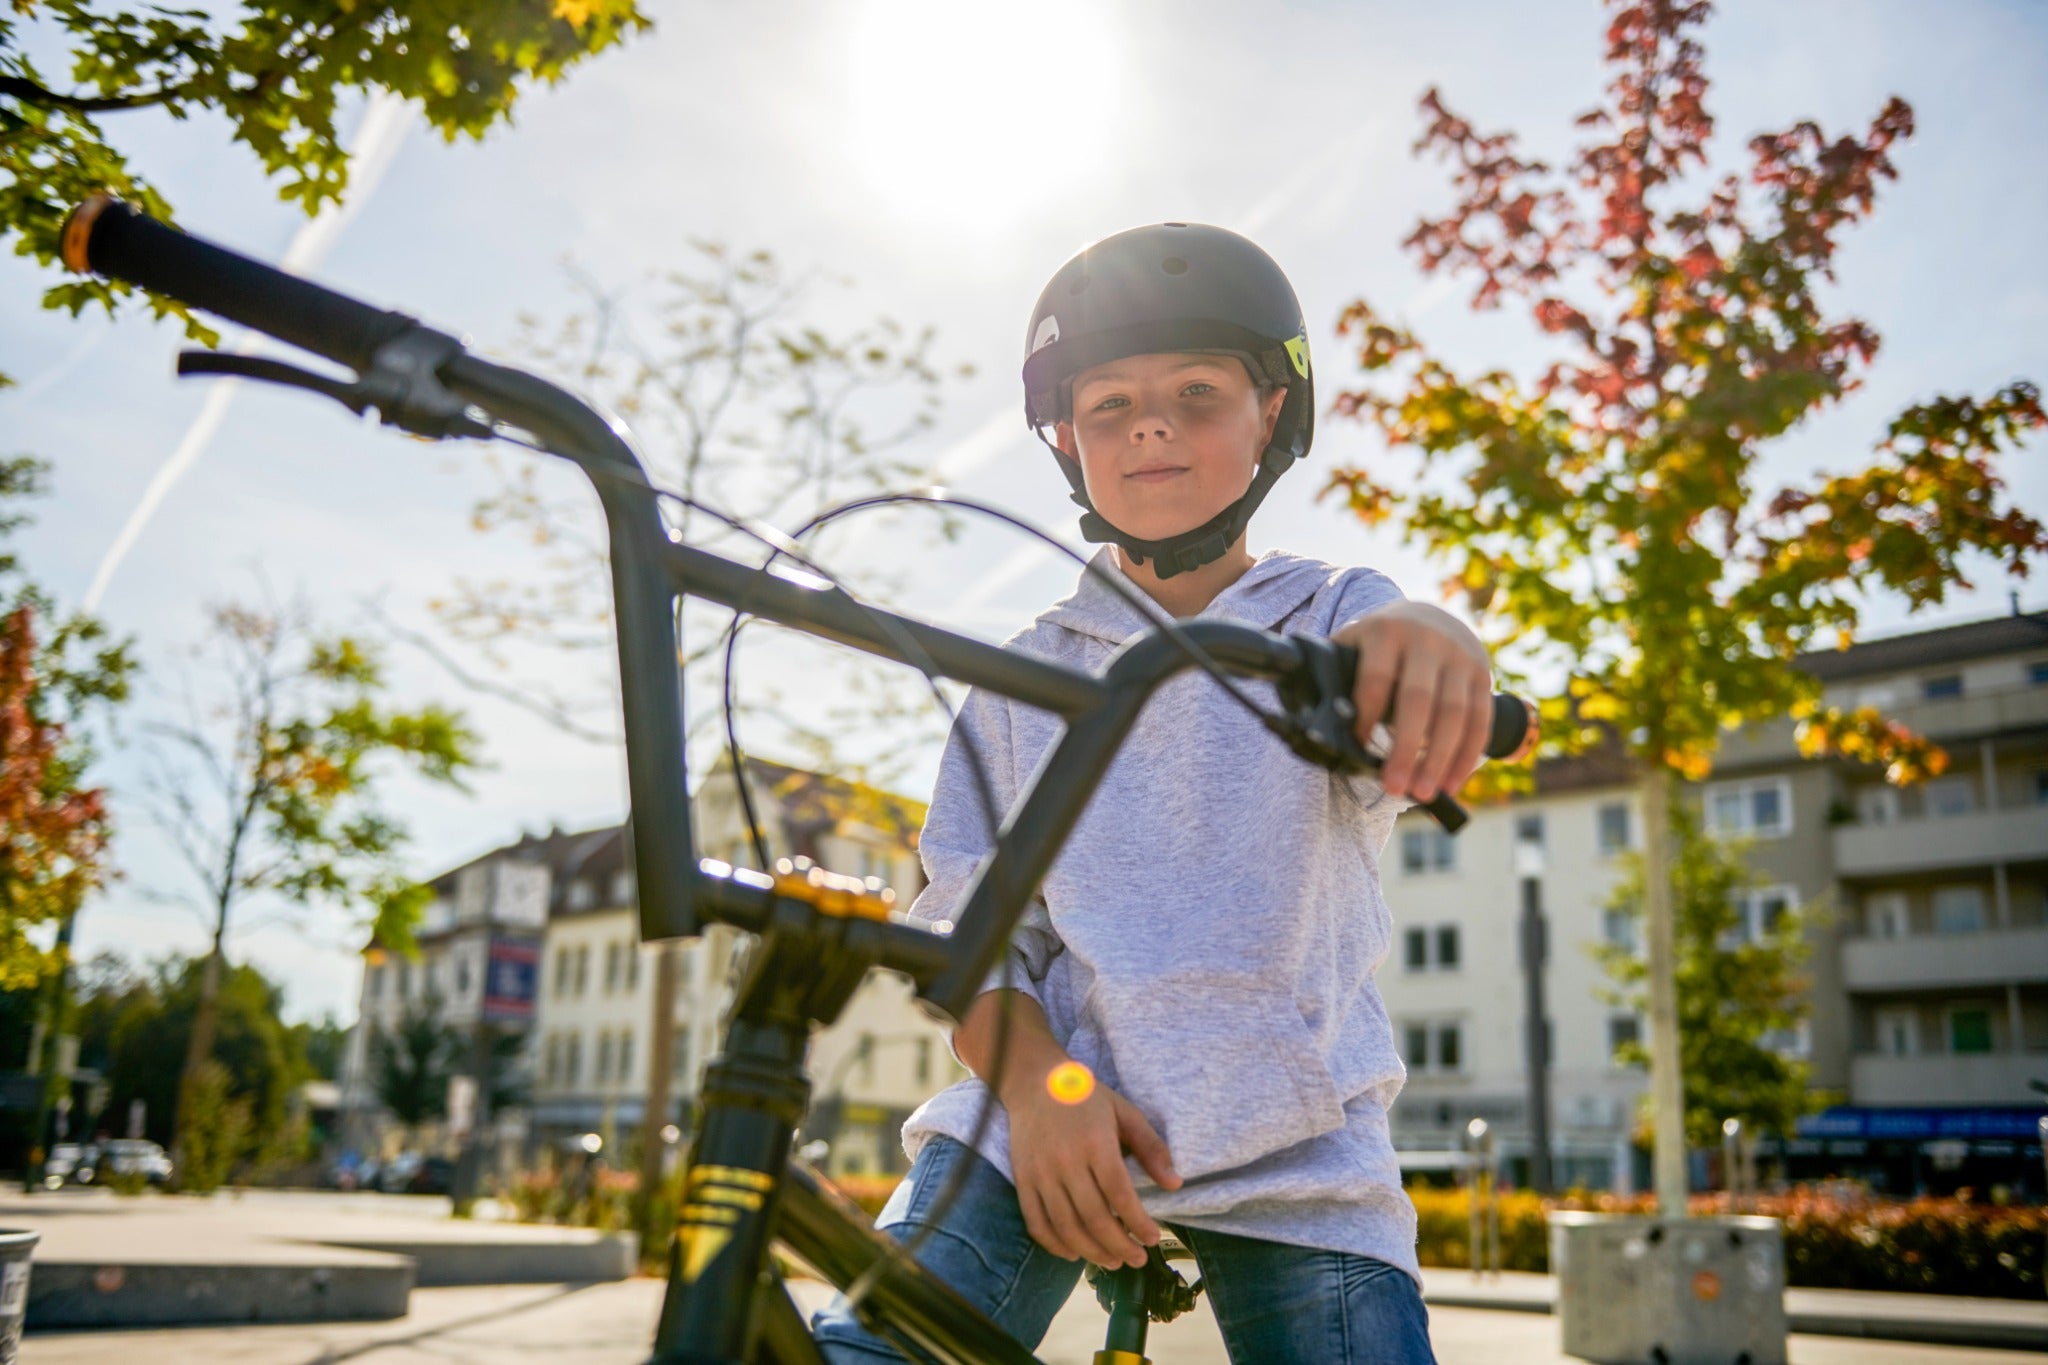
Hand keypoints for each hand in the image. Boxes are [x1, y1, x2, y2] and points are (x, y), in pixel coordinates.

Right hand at [1003, 1066, 1181, 1268]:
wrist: (1034, 1082)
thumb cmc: (1086, 1098)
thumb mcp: (1125, 1112)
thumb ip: (1151, 1148)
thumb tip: (1175, 1184)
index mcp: (1095, 1143)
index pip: (1120, 1195)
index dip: (1138, 1223)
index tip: (1152, 1238)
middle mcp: (1066, 1161)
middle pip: (1094, 1217)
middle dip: (1119, 1245)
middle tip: (1137, 1259)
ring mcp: (1040, 1173)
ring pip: (1066, 1226)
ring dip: (1091, 1252)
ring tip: (1112, 1262)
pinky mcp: (1022, 1180)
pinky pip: (1036, 1222)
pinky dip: (1054, 1245)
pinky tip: (1074, 1254)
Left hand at [1331, 601, 1493, 801]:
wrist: (1427, 617)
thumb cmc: (1377, 645)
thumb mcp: (1353, 644)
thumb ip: (1333, 675)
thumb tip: (1300, 722)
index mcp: (1385, 632)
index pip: (1377, 677)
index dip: (1367, 715)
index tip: (1358, 747)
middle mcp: (1426, 641)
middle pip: (1418, 700)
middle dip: (1406, 748)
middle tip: (1394, 788)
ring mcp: (1459, 657)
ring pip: (1454, 714)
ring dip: (1440, 759)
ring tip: (1423, 793)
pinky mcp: (1483, 675)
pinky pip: (1480, 720)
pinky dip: (1466, 755)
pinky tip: (1452, 783)